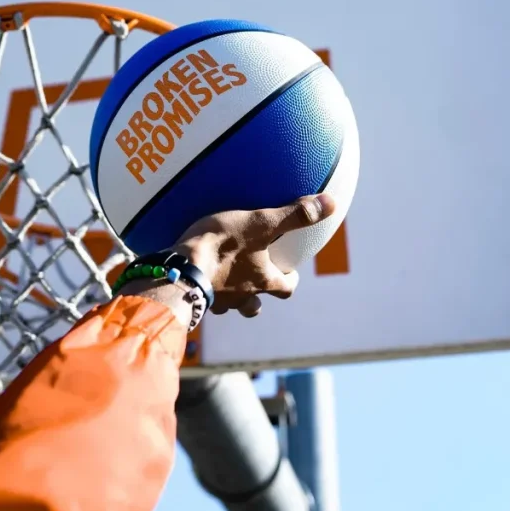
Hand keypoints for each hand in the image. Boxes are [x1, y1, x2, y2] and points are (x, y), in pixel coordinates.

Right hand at [175, 193, 335, 318]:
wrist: (181, 267)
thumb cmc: (223, 246)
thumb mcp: (260, 223)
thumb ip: (293, 215)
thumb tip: (329, 204)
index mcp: (263, 281)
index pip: (286, 289)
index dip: (290, 281)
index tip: (291, 274)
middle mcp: (243, 296)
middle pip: (256, 306)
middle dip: (259, 295)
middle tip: (256, 279)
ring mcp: (217, 301)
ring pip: (230, 307)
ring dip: (232, 297)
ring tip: (226, 282)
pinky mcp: (193, 297)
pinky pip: (203, 298)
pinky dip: (206, 290)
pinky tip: (198, 276)